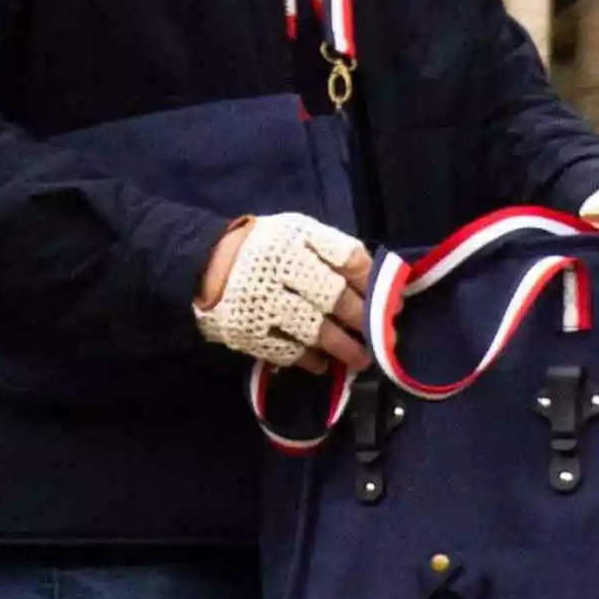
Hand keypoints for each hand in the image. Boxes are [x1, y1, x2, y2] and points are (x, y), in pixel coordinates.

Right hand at [194, 213, 372, 372]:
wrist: (204, 262)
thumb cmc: (266, 247)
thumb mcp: (299, 233)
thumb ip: (336, 252)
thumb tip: (379, 280)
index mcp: (298, 238)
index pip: (347, 258)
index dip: (373, 282)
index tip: (393, 302)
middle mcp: (282, 269)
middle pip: (334, 297)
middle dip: (364, 320)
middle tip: (383, 337)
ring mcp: (264, 301)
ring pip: (314, 329)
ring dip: (343, 347)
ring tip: (361, 359)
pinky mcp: (248, 330)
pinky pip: (286, 351)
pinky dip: (309, 360)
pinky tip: (323, 364)